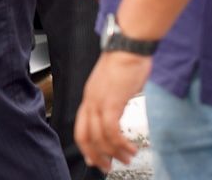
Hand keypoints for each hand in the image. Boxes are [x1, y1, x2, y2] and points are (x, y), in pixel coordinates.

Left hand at [76, 51, 150, 170]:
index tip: (94, 158)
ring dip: (114, 152)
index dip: (86, 146)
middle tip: (108, 166)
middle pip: (85, 136)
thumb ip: (113, 99)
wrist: (129, 46)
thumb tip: (119, 112)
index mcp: (90, 95)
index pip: (80, 127)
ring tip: (127, 158)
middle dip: (96, 155)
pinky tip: (130, 147)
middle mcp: (90, 99)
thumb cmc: (126, 60)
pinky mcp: (111, 102)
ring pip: (99, 137)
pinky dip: (120, 143)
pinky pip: (112, 131)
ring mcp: (99, 101)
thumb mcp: (115, 84)